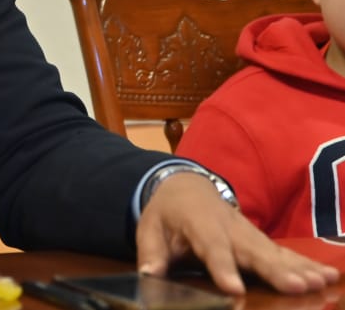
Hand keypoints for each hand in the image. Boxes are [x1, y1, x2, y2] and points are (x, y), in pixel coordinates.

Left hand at [136, 172, 339, 294]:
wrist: (185, 187)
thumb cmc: (167, 214)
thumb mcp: (150, 229)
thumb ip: (151, 252)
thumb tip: (149, 275)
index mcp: (200, 223)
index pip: (212, 247)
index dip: (222, 267)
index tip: (234, 289)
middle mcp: (230, 226)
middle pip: (253, 251)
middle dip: (275, 270)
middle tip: (297, 287)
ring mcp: (249, 232)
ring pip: (275, 252)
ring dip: (299, 268)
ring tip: (320, 282)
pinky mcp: (261, 241)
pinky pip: (285, 254)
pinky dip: (307, 264)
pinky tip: (328, 276)